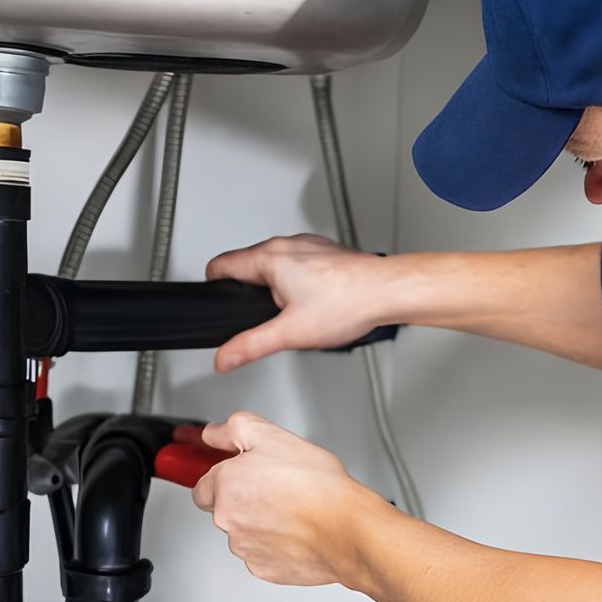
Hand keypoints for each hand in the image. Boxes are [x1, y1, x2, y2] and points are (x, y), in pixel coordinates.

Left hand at [190, 411, 385, 586]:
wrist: (347, 529)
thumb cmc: (318, 487)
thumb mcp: (274, 436)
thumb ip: (234, 429)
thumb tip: (213, 434)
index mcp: (225, 486)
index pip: (202, 486)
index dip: (224, 478)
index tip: (240, 475)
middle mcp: (228, 520)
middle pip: (225, 509)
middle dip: (246, 499)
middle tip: (278, 487)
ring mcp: (246, 548)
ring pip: (245, 533)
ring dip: (262, 522)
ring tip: (294, 509)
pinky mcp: (265, 569)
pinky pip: (264, 554)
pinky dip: (277, 544)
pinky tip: (299, 530)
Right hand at [206, 235, 393, 370]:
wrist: (388, 291)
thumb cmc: (349, 303)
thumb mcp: (291, 333)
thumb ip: (251, 346)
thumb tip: (225, 357)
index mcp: (270, 258)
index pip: (221, 265)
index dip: (213, 286)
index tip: (216, 300)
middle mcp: (287, 244)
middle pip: (248, 265)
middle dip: (248, 292)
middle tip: (261, 318)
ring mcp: (308, 245)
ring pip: (275, 263)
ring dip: (275, 286)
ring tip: (292, 312)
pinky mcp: (326, 252)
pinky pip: (299, 263)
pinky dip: (299, 281)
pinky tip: (315, 302)